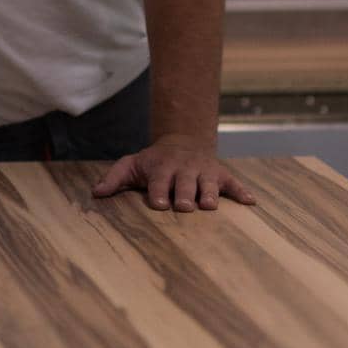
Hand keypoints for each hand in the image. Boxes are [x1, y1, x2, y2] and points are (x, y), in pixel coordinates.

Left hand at [91, 134, 256, 210]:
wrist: (182, 140)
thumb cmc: (154, 161)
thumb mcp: (132, 164)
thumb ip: (115, 178)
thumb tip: (96, 193)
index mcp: (162, 168)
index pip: (159, 181)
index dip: (158, 192)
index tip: (158, 203)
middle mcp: (184, 169)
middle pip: (185, 183)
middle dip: (184, 194)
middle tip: (184, 206)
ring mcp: (204, 171)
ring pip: (208, 183)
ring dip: (209, 193)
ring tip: (209, 205)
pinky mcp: (221, 174)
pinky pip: (233, 183)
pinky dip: (242, 192)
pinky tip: (251, 202)